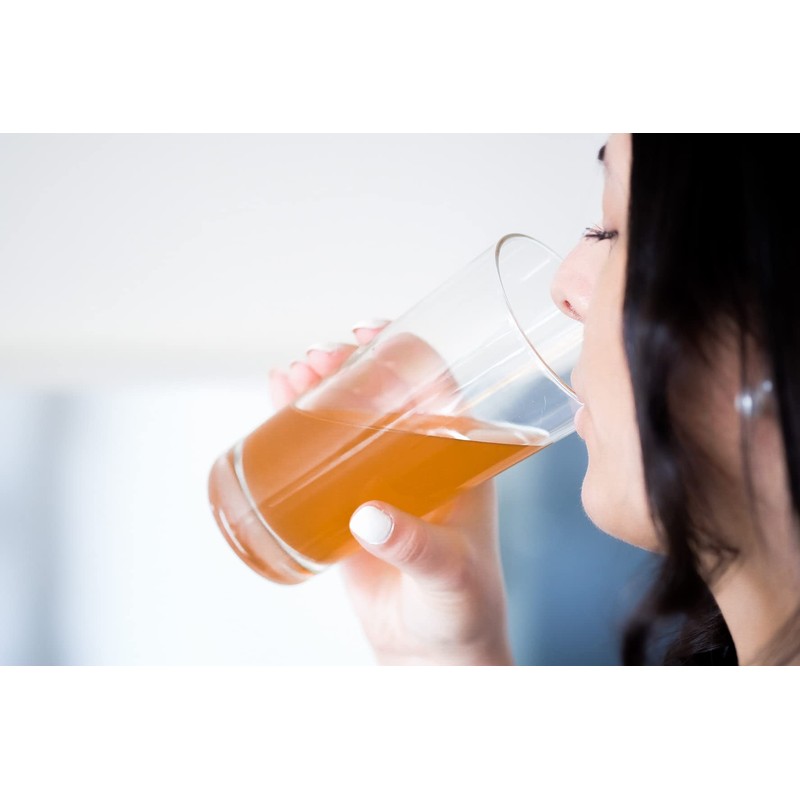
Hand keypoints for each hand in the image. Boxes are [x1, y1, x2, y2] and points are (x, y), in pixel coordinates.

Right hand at [270, 321, 512, 665]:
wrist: (432, 654)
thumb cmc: (461, 611)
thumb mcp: (447, 574)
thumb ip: (414, 547)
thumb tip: (368, 517)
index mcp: (461, 460)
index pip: (440, 386)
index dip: (409, 350)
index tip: (372, 331)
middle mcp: (422, 459)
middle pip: (385, 394)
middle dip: (351, 366)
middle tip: (319, 358)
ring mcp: (382, 479)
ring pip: (349, 418)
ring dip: (320, 389)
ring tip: (292, 374)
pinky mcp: (349, 502)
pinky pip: (322, 455)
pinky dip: (299, 425)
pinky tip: (277, 402)